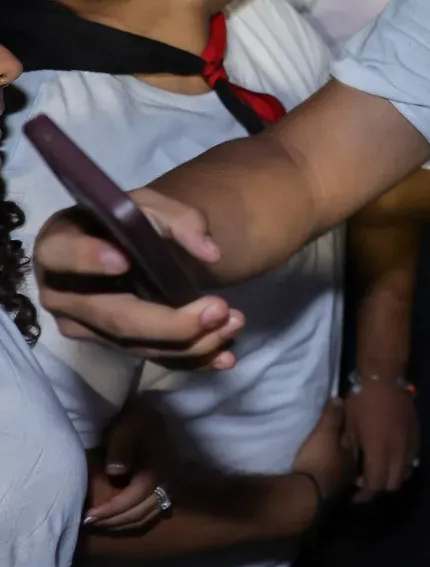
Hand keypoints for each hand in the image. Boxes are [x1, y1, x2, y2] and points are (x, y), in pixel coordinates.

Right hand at [33, 193, 242, 368]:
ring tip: (233, 323)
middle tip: (218, 308)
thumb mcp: (153, 206)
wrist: (131, 247)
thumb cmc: (133, 221)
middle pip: (116, 319)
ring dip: (191, 343)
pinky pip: (151, 359)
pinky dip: (191, 360)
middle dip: (171, 322)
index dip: (88, 259)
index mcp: (59, 246)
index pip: (62, 255)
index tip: (124, 261)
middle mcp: (64, 294)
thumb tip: (210, 253)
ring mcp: (85, 326)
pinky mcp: (111, 346)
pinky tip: (223, 358)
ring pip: (137, 346)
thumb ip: (181, 220)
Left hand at [85, 399, 176, 531]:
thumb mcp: (126, 428)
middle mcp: (170, 479)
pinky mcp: (166, 489)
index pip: (138, 494)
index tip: (89, 515)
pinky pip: (151, 512)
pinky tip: (115, 519)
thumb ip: (121, 448)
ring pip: (148, 515)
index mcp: (161, 465)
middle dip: (114, 520)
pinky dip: (132, 520)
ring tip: (98, 524)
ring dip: (122, 523)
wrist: (148, 418)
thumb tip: (115, 471)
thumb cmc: (134, 422)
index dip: (113, 508)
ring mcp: (171, 485)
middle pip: (143, 510)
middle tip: (87, 523)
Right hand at [292, 398, 357, 506]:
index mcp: (354, 458)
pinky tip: (317, 477)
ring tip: (325, 461)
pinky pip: (326, 484)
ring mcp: (337, 490)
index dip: (351, 435)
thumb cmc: (318, 461)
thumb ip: (332, 417)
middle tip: (336, 446)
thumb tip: (340, 397)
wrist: (303, 497)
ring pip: (339, 474)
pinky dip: (324, 478)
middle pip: (349, 460)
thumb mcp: (325, 433)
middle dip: (344, 453)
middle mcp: (350, 475)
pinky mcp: (323, 500)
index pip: (357, 443)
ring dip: (334, 467)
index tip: (346, 429)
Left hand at [343, 380, 419, 502]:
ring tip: (380, 470)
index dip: (365, 495)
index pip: (375, 485)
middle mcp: (398, 451)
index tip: (355, 496)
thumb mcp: (348, 427)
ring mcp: (410, 443)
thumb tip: (352, 470)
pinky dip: (403, 465)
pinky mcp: (416, 435)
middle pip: (393, 484)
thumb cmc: (361, 402)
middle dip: (379, 488)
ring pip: (406, 473)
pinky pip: (413, 459)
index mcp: (379, 451)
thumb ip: (351, 452)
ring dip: (393, 477)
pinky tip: (392, 458)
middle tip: (366, 482)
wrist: (384, 379)